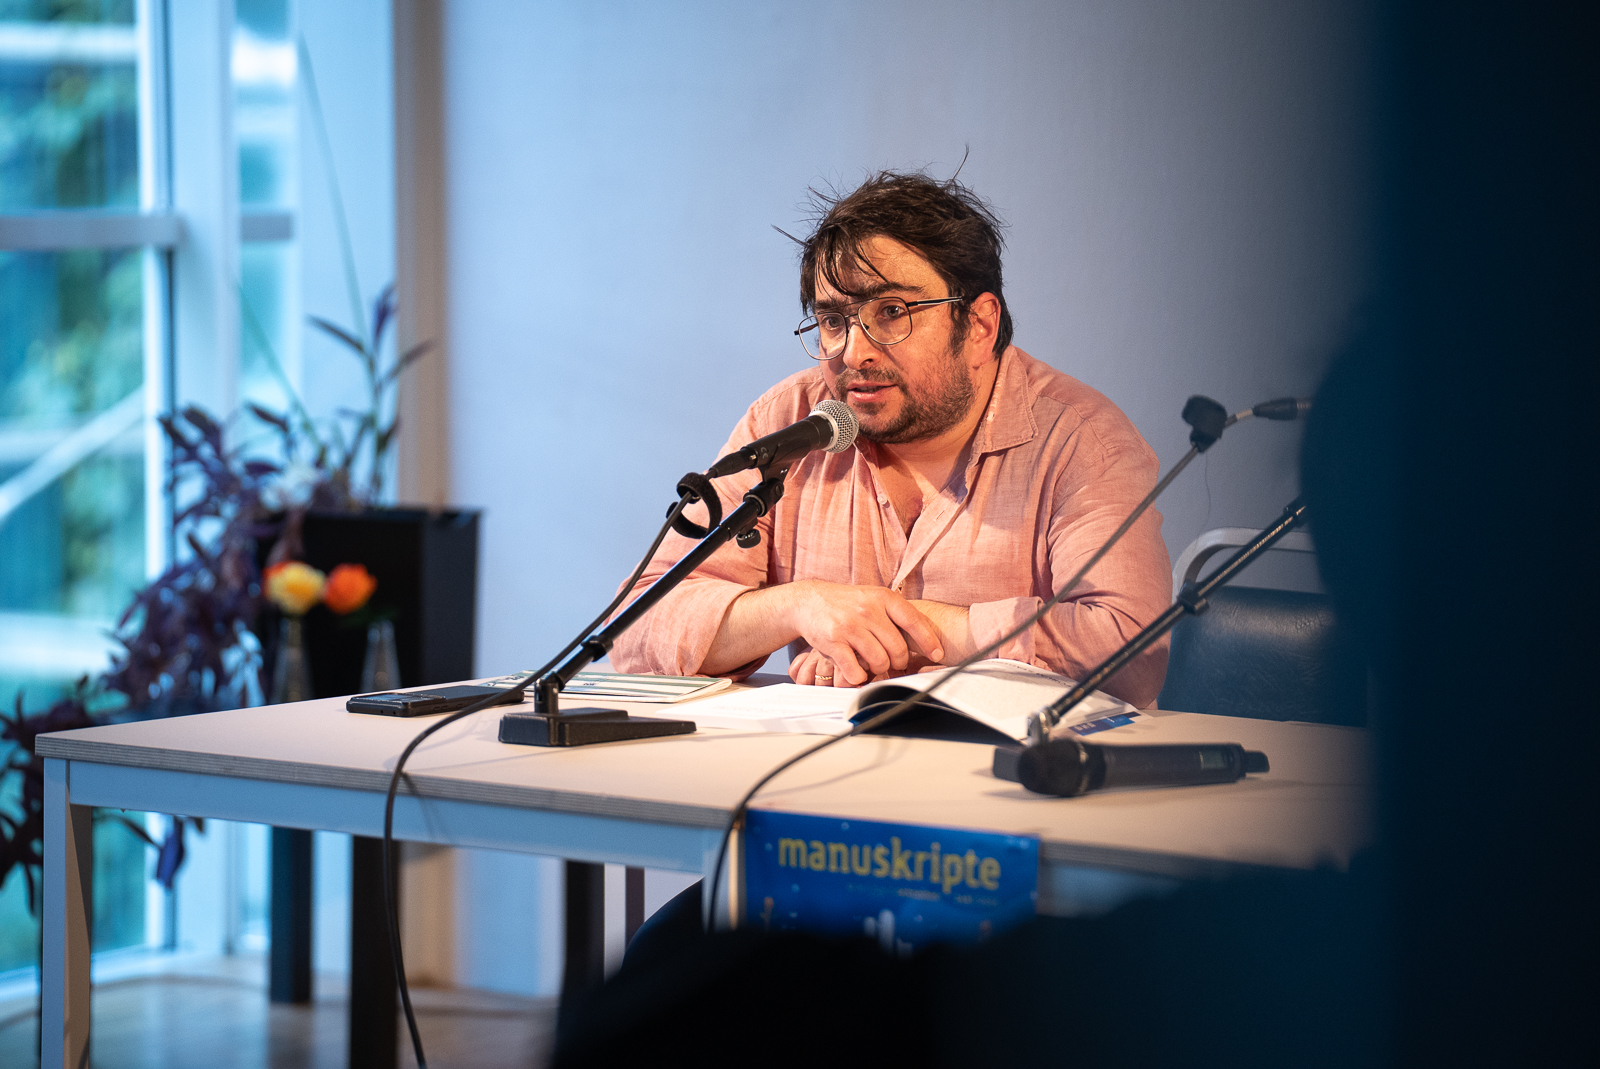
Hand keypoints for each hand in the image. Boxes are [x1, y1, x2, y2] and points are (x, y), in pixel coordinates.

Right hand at [783, 581, 942, 685]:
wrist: (809, 601)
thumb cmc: (847, 604)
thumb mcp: (874, 598)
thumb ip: (896, 614)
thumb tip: (924, 639)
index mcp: (882, 598)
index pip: (913, 621)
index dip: (928, 641)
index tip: (937, 654)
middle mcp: (868, 610)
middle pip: (898, 648)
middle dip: (899, 661)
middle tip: (893, 663)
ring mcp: (850, 626)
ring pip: (879, 661)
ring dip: (879, 669)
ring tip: (873, 664)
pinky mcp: (834, 642)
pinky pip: (855, 671)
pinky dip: (859, 677)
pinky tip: (857, 671)